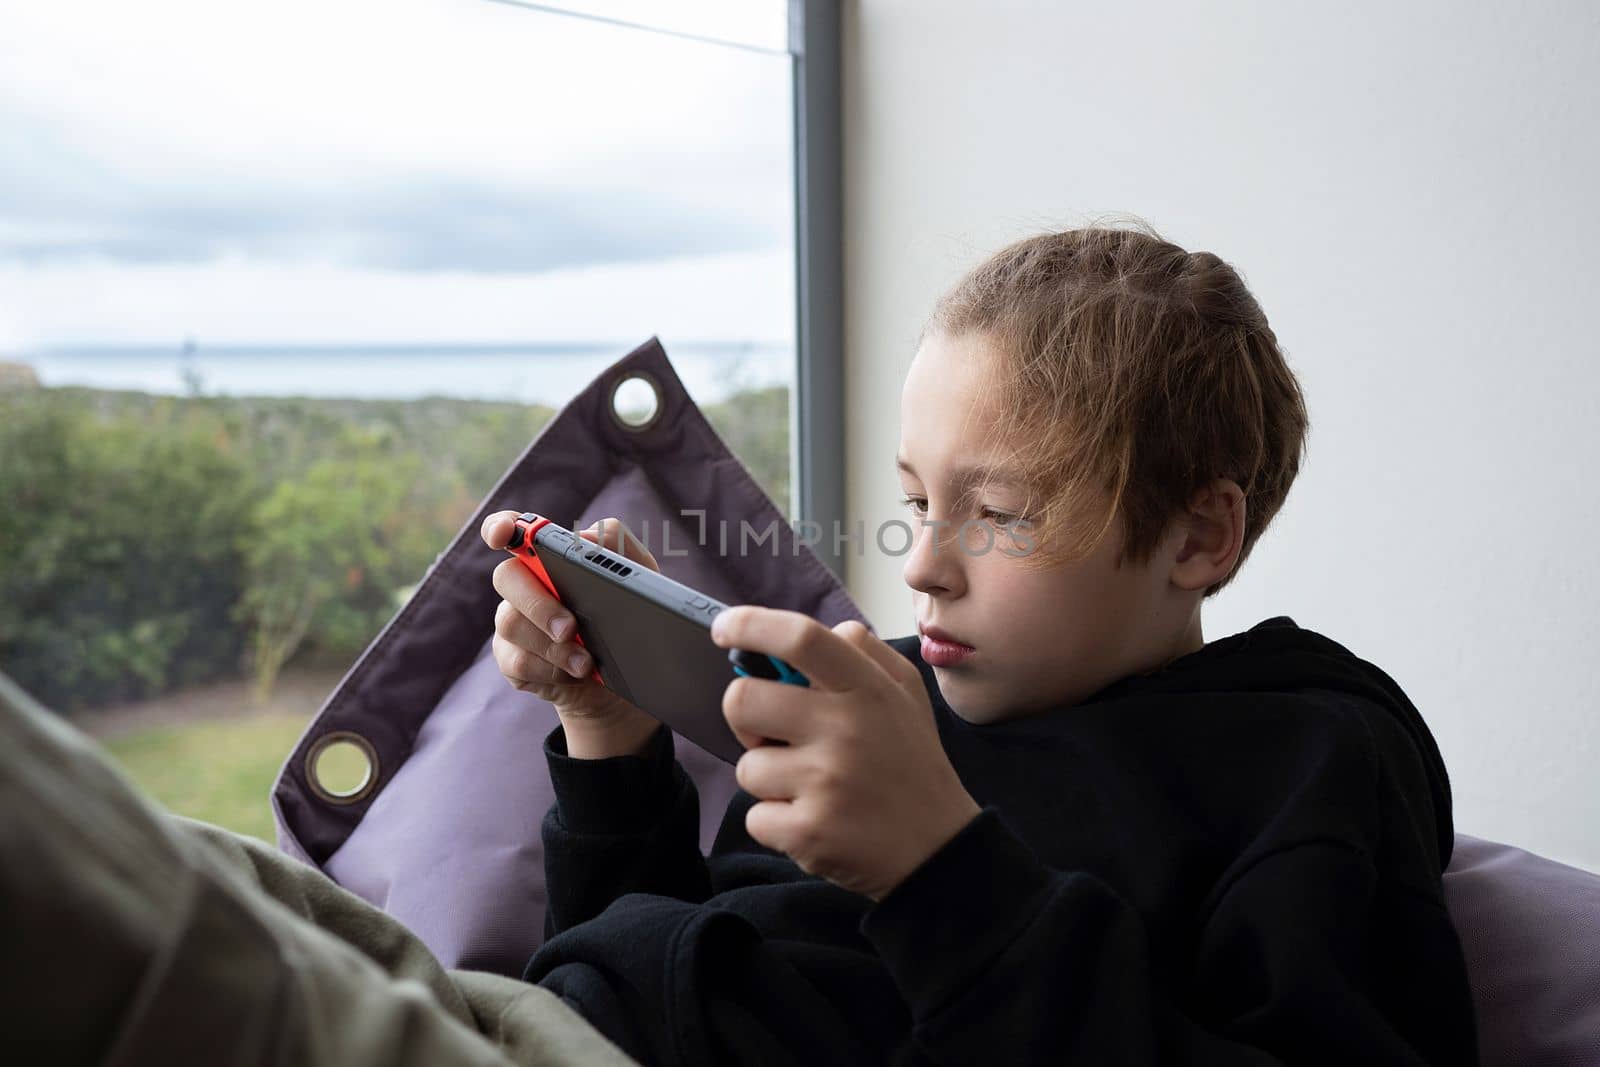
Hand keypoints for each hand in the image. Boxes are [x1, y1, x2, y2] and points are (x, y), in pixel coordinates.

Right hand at [481, 512, 660, 756]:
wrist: (628, 674)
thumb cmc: (628, 615)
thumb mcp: (641, 579)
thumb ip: (618, 547)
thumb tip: (587, 539)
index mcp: (550, 557)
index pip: (512, 529)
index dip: (501, 526)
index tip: (505, 534)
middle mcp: (525, 585)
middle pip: (507, 577)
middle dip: (538, 603)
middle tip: (570, 628)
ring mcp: (514, 622)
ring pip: (510, 623)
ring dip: (551, 645)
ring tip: (585, 662)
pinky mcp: (513, 660)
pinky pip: (517, 662)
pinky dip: (550, 671)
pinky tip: (574, 675)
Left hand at [710, 607, 981, 902]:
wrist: (939, 851)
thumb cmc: (911, 765)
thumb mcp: (906, 694)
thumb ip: (865, 653)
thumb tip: (822, 632)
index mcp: (867, 689)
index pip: (799, 637)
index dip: (750, 624)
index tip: (724, 629)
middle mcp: (845, 729)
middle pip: (742, 700)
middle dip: (744, 718)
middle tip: (772, 733)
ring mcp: (824, 783)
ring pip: (747, 767)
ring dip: (770, 779)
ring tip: (813, 788)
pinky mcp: (808, 832)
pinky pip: (755, 816)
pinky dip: (776, 822)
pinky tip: (815, 821)